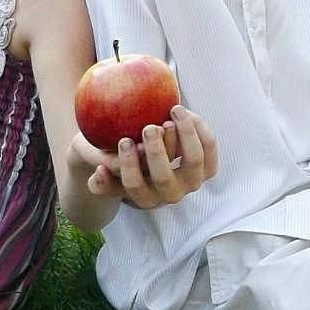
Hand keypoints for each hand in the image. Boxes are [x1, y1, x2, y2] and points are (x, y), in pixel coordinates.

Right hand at [83, 106, 216, 209]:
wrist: (147, 157)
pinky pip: (209, 148)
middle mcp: (170, 194)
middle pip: (164, 178)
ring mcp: (191, 182)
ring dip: (185, 135)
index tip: (123, 141)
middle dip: (156, 153)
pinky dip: (200, 129)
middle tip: (148, 127)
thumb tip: (99, 173)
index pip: (134, 186)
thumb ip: (99, 176)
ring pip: (193, 162)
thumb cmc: (119, 158)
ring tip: (172, 111)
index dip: (129, 166)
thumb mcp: (104, 166)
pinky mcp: (206, 167)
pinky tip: (185, 112)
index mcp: (143, 198)